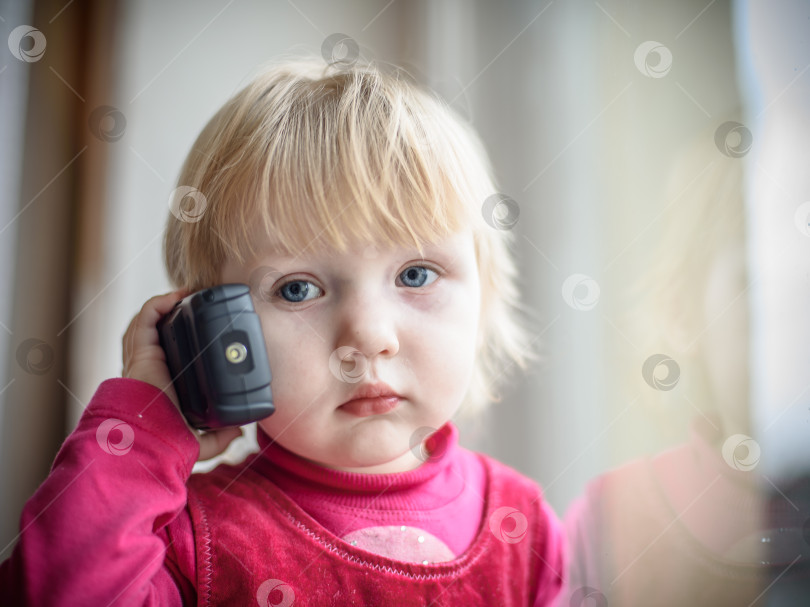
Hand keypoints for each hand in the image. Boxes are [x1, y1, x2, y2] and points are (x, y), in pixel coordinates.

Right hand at [122, 289, 242, 460]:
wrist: (150, 438)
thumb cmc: (166, 441)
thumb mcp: (201, 442)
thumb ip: (220, 438)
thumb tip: (239, 431)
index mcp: (162, 385)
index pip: (167, 355)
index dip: (181, 340)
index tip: (204, 329)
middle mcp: (150, 368)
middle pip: (157, 333)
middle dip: (173, 316)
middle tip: (197, 306)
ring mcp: (143, 357)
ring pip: (148, 322)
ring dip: (166, 306)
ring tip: (188, 296)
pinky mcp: (141, 350)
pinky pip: (145, 318)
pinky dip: (159, 303)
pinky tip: (177, 297)